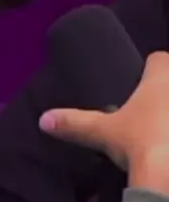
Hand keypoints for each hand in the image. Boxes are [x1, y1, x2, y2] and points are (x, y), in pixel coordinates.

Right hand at [39, 52, 168, 191]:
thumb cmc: (141, 142)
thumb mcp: (103, 133)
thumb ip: (74, 123)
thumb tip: (43, 119)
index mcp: (162, 75)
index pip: (158, 59)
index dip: (150, 72)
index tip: (142, 89)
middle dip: (164, 96)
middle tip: (154, 117)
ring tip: (163, 135)